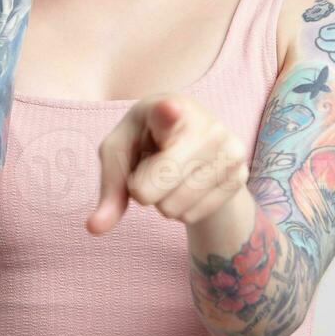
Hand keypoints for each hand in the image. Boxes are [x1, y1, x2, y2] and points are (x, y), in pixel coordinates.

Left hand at [86, 93, 250, 234]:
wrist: (193, 139)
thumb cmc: (146, 142)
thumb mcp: (119, 156)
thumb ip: (109, 189)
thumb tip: (95, 228)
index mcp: (166, 107)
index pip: (167, 114)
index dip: (167, 115)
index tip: (169, 110)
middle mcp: (205, 124)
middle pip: (156, 185)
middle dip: (143, 189)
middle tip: (153, 167)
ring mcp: (228, 149)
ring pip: (173, 207)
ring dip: (163, 203)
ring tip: (172, 176)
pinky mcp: (239, 175)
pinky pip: (192, 216)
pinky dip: (181, 211)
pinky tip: (189, 185)